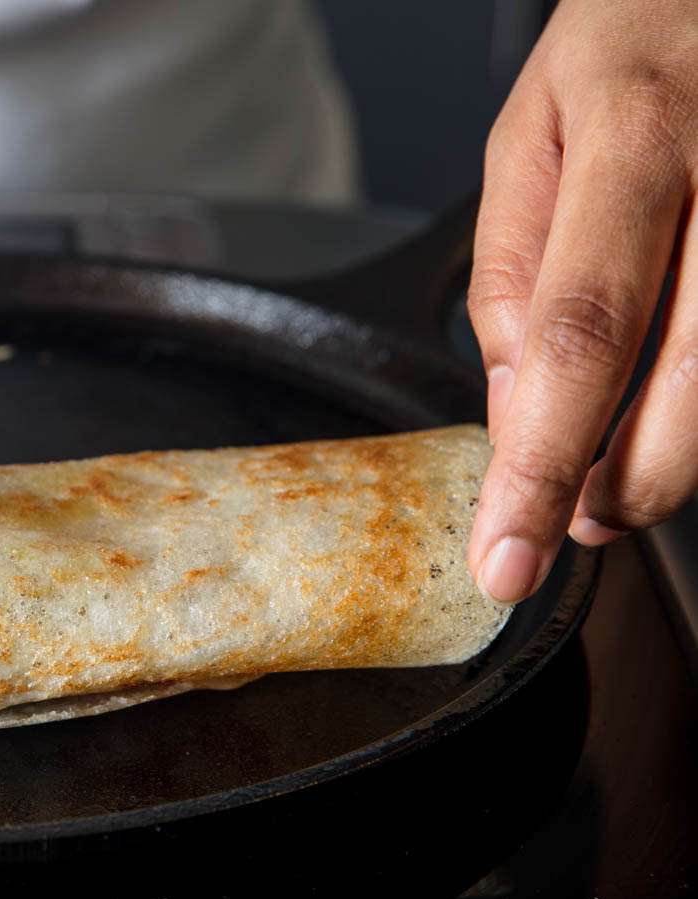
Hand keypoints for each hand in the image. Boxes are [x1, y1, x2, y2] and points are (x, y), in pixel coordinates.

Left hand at [466, 0, 697, 603]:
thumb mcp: (530, 135)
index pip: (581, 335)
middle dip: (623, 485)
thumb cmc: (636, 47)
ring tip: (617, 467)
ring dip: (676, 460)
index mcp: (639, 130)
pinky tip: (675, 399)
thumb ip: (513, 274)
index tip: (507, 559)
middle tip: (576, 517)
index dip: (543, 466)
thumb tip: (514, 416)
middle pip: (693, 380)